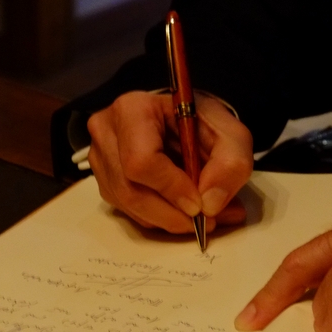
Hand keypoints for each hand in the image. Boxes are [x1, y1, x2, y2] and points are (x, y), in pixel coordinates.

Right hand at [86, 91, 253, 232]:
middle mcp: (107, 132)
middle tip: (208, 222)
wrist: (182, 122)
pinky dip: (159, 219)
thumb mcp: (230, 133)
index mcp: (133, 110)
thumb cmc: (201, 122)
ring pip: (129, 206)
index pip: (141, 160)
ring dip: (168, 220)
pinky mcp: (105, 180)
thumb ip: (231, 163)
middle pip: (131, 190)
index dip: (171, 189)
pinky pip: (129, 211)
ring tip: (203, 218)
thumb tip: (210, 204)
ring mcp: (101, 158)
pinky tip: (182, 211)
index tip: (200, 205)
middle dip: (173, 214)